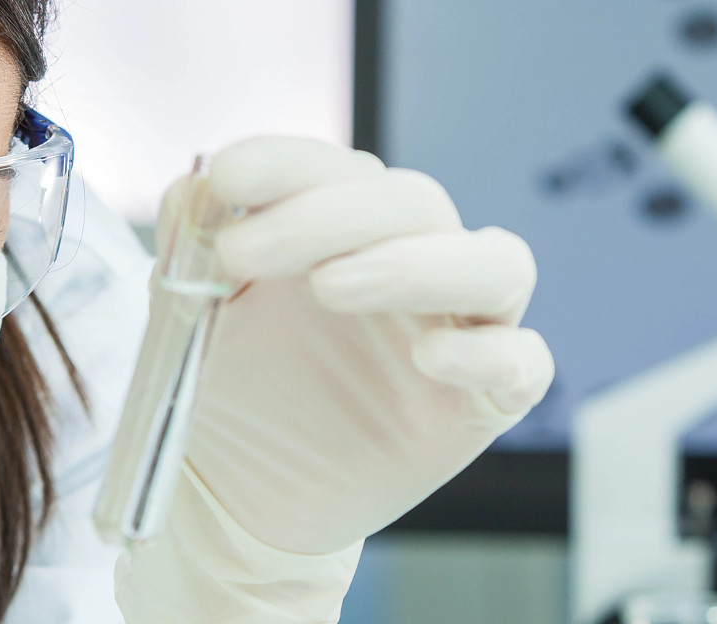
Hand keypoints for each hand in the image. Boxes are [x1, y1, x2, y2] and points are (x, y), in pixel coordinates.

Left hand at [173, 136, 553, 554]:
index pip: (342, 170)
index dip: (289, 163)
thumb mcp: (192, 312)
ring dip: (416, 263)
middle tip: (242, 253)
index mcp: (348, 228)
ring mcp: (461, 329)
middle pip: (416, 203)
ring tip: (329, 287)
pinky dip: (486, 353)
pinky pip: (524, 362)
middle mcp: (416, 263)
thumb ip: (192, 245)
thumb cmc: (232, 388)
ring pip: (493, 264)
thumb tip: (196, 184)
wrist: (241, 496)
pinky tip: (427, 358)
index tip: (228, 177)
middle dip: (328, 215)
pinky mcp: (485, 403)